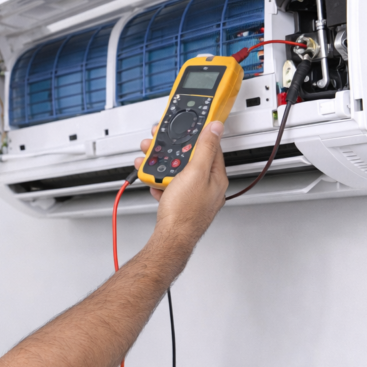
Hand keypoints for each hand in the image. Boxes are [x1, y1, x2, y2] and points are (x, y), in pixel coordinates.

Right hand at [134, 121, 228, 242]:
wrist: (170, 239)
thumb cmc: (185, 212)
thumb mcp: (195, 172)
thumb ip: (205, 148)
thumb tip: (216, 127)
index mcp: (215, 177)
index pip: (210, 147)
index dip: (195, 135)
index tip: (185, 127)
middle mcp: (207, 187)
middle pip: (190, 159)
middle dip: (171, 151)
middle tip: (158, 145)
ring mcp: (193, 196)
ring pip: (177, 173)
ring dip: (162, 166)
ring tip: (150, 164)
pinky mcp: (181, 204)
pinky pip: (170, 187)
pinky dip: (160, 183)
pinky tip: (154, 184)